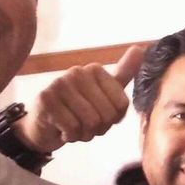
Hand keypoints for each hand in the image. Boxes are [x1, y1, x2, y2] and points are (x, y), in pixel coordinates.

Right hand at [14, 45, 144, 152]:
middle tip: (84, 125)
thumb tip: (140, 48)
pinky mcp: (45, 99)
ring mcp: (60, 83)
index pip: (121, 106)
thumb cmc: (78, 110)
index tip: (99, 115)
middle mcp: (78, 72)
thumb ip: (123, 75)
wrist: (43, 125)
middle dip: (98, 129)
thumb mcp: (105, 93)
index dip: (112, 120)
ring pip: (90, 122)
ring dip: (83, 134)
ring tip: (73, 127)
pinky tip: (61, 129)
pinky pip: (72, 127)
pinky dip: (69, 136)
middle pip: (107, 115)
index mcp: (96, 70)